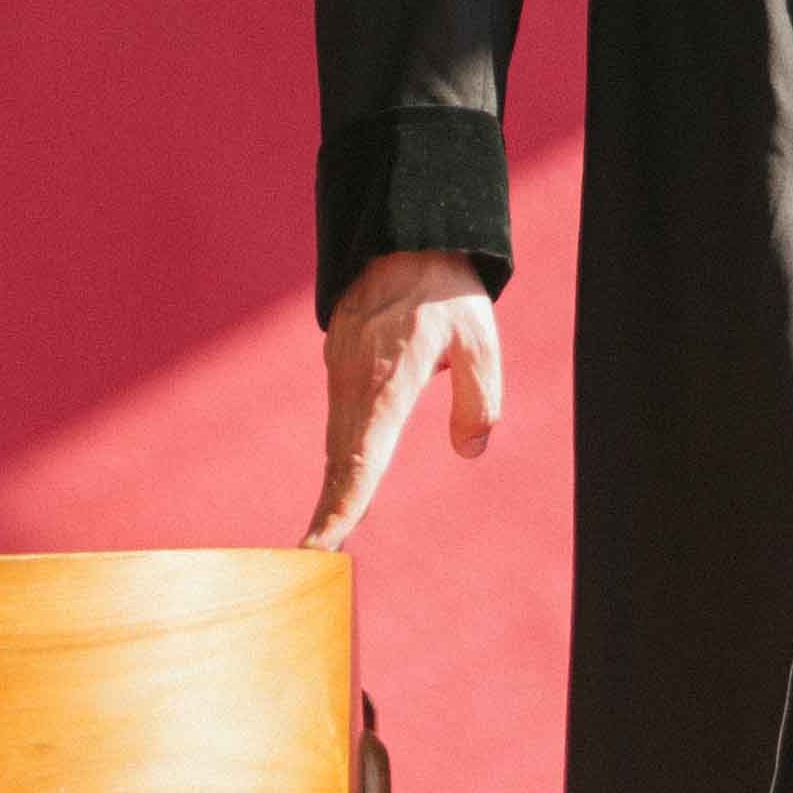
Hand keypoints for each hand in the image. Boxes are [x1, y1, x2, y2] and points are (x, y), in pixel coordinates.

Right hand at [303, 248, 502, 547]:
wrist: (404, 228)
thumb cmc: (446, 286)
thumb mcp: (480, 341)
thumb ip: (479, 399)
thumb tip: (470, 449)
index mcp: (385, 384)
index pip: (359, 462)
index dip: (340, 509)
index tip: (319, 551)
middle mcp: (353, 383)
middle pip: (338, 461)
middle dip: (328, 513)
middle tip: (312, 564)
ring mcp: (340, 369)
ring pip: (337, 438)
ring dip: (334, 486)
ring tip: (326, 537)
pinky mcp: (340, 356)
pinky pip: (340, 415)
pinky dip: (339, 453)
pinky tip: (345, 478)